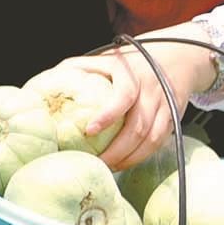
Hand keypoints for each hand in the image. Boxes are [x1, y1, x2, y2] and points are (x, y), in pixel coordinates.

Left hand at [79, 38, 220, 172]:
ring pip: (151, 139)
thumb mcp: (109, 57)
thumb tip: (45, 83)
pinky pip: (159, 142)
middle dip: (117, 150)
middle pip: (138, 127)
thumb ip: (81, 68)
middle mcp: (152, 91)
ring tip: (109, 167)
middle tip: (96, 162)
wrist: (178, 57)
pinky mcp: (174, 118)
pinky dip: (142, 156)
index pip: (124, 96)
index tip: (90, 131)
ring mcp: (166, 106)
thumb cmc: (133, 61)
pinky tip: (125, 163)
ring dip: (130, 158)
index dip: (108, 115)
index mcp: (132, 75)